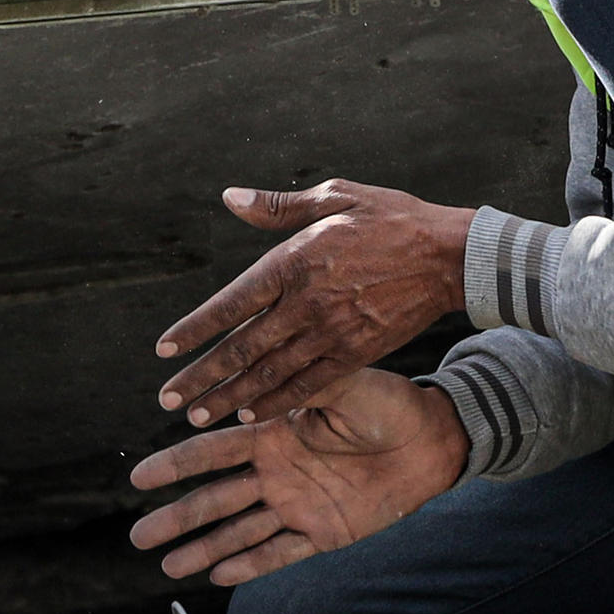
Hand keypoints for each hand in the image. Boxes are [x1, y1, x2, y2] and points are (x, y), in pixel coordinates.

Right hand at [126, 368, 467, 588]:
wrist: (432, 440)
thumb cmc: (388, 404)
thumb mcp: (340, 385)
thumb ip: (296, 389)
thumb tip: (248, 395)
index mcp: (273, 434)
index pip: (213, 452)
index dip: (176, 466)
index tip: (139, 477)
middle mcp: (276, 473)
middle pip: (215, 500)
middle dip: (176, 518)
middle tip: (138, 537)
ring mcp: (297, 506)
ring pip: (239, 532)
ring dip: (203, 549)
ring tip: (167, 566)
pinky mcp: (323, 533)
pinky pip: (280, 553)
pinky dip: (251, 565)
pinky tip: (220, 575)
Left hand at [153, 180, 479, 424]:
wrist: (450, 255)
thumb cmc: (391, 218)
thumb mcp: (335, 196)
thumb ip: (278, 206)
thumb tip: (228, 198)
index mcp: (294, 261)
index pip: (231, 303)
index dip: (195, 329)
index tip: (164, 350)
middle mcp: (307, 302)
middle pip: (242, 347)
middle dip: (201, 377)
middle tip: (168, 400)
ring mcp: (332, 332)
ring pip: (270, 373)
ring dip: (230, 397)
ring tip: (198, 417)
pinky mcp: (357, 352)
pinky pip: (309, 384)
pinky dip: (278, 401)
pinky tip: (254, 415)